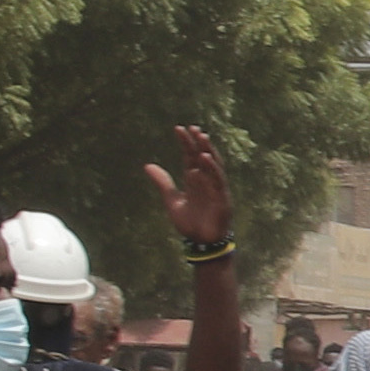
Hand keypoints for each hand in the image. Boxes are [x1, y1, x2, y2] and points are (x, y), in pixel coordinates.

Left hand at [146, 120, 236, 252]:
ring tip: (201, 137)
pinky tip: (205, 158)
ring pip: (213, 165)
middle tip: (193, 128)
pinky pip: (217, 180)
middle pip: (203, 157)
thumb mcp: (172, 200)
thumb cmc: (189, 223)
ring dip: (207, 150)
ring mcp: (215, 188)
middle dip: (198, 142)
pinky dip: (212, 169)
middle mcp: (205, 181)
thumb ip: (162, 183)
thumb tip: (147, 165)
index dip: (185, 143)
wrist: (201, 242)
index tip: (179, 129)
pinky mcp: (222, 197)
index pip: (190, 156)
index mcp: (194, 180)